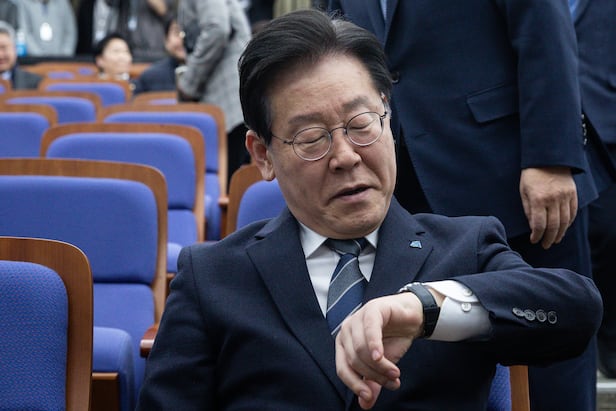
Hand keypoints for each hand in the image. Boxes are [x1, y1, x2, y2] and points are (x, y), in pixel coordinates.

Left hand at [335, 293, 424, 408]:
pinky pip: (370, 330)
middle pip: (354, 360)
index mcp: (344, 343)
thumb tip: (364, 405)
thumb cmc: (393, 339)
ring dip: (380, 366)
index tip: (369, 397)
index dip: (354, 385)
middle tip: (393, 382)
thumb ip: (372, 383)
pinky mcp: (372, 309)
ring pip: (362, 349)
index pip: (342, 369)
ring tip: (396, 374)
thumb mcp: (382, 366)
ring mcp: (358, 317)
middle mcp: (346, 330)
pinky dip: (374, 346)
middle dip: (375, 376)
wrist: (411, 318)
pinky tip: (381, 357)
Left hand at [519, 166, 576, 248]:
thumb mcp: (523, 192)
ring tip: (555, 240)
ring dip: (560, 233)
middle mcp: (553, 199)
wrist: (548, 158)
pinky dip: (569, 223)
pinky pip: (573, 212)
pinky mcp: (573, 193)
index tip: (534, 241)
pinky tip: (564, 228)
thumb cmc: (531, 176)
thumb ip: (528, 210)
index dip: (537, 235)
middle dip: (549, 238)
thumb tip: (533, 227)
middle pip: (554, 225)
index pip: (539, 224)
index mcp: (538, 199)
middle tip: (545, 245)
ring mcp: (565, 196)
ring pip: (565, 221)